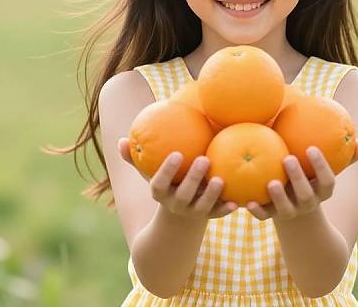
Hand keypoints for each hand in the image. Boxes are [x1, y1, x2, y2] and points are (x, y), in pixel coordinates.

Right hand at [118, 138, 237, 220]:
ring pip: (202, 207)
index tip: (176, 154)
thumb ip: (135, 158)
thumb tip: (121, 140)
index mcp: (161, 193)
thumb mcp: (149, 174)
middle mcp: (176, 204)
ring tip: (220, 179)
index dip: (167, 171)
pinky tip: (236, 202)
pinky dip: (226, 209)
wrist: (178, 217)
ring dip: (211, 195)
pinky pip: (218, 214)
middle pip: (184, 194)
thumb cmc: (165, 184)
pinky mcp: (209, 216)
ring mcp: (193, 212)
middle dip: (193, 178)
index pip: (159, 184)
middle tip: (204, 158)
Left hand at [246, 139, 357, 221]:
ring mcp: (290, 212)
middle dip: (298, 178)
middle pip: (306, 194)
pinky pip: (264, 216)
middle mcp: (307, 203)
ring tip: (271, 182)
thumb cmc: (312, 182)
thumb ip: (344, 158)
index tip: (312, 148)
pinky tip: (247, 201)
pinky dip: (256, 211)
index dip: (321, 167)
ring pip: (285, 208)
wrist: (297, 217)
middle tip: (287, 158)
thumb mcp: (327, 173)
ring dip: (278, 197)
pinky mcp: (272, 217)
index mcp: (321, 191)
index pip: (327, 181)